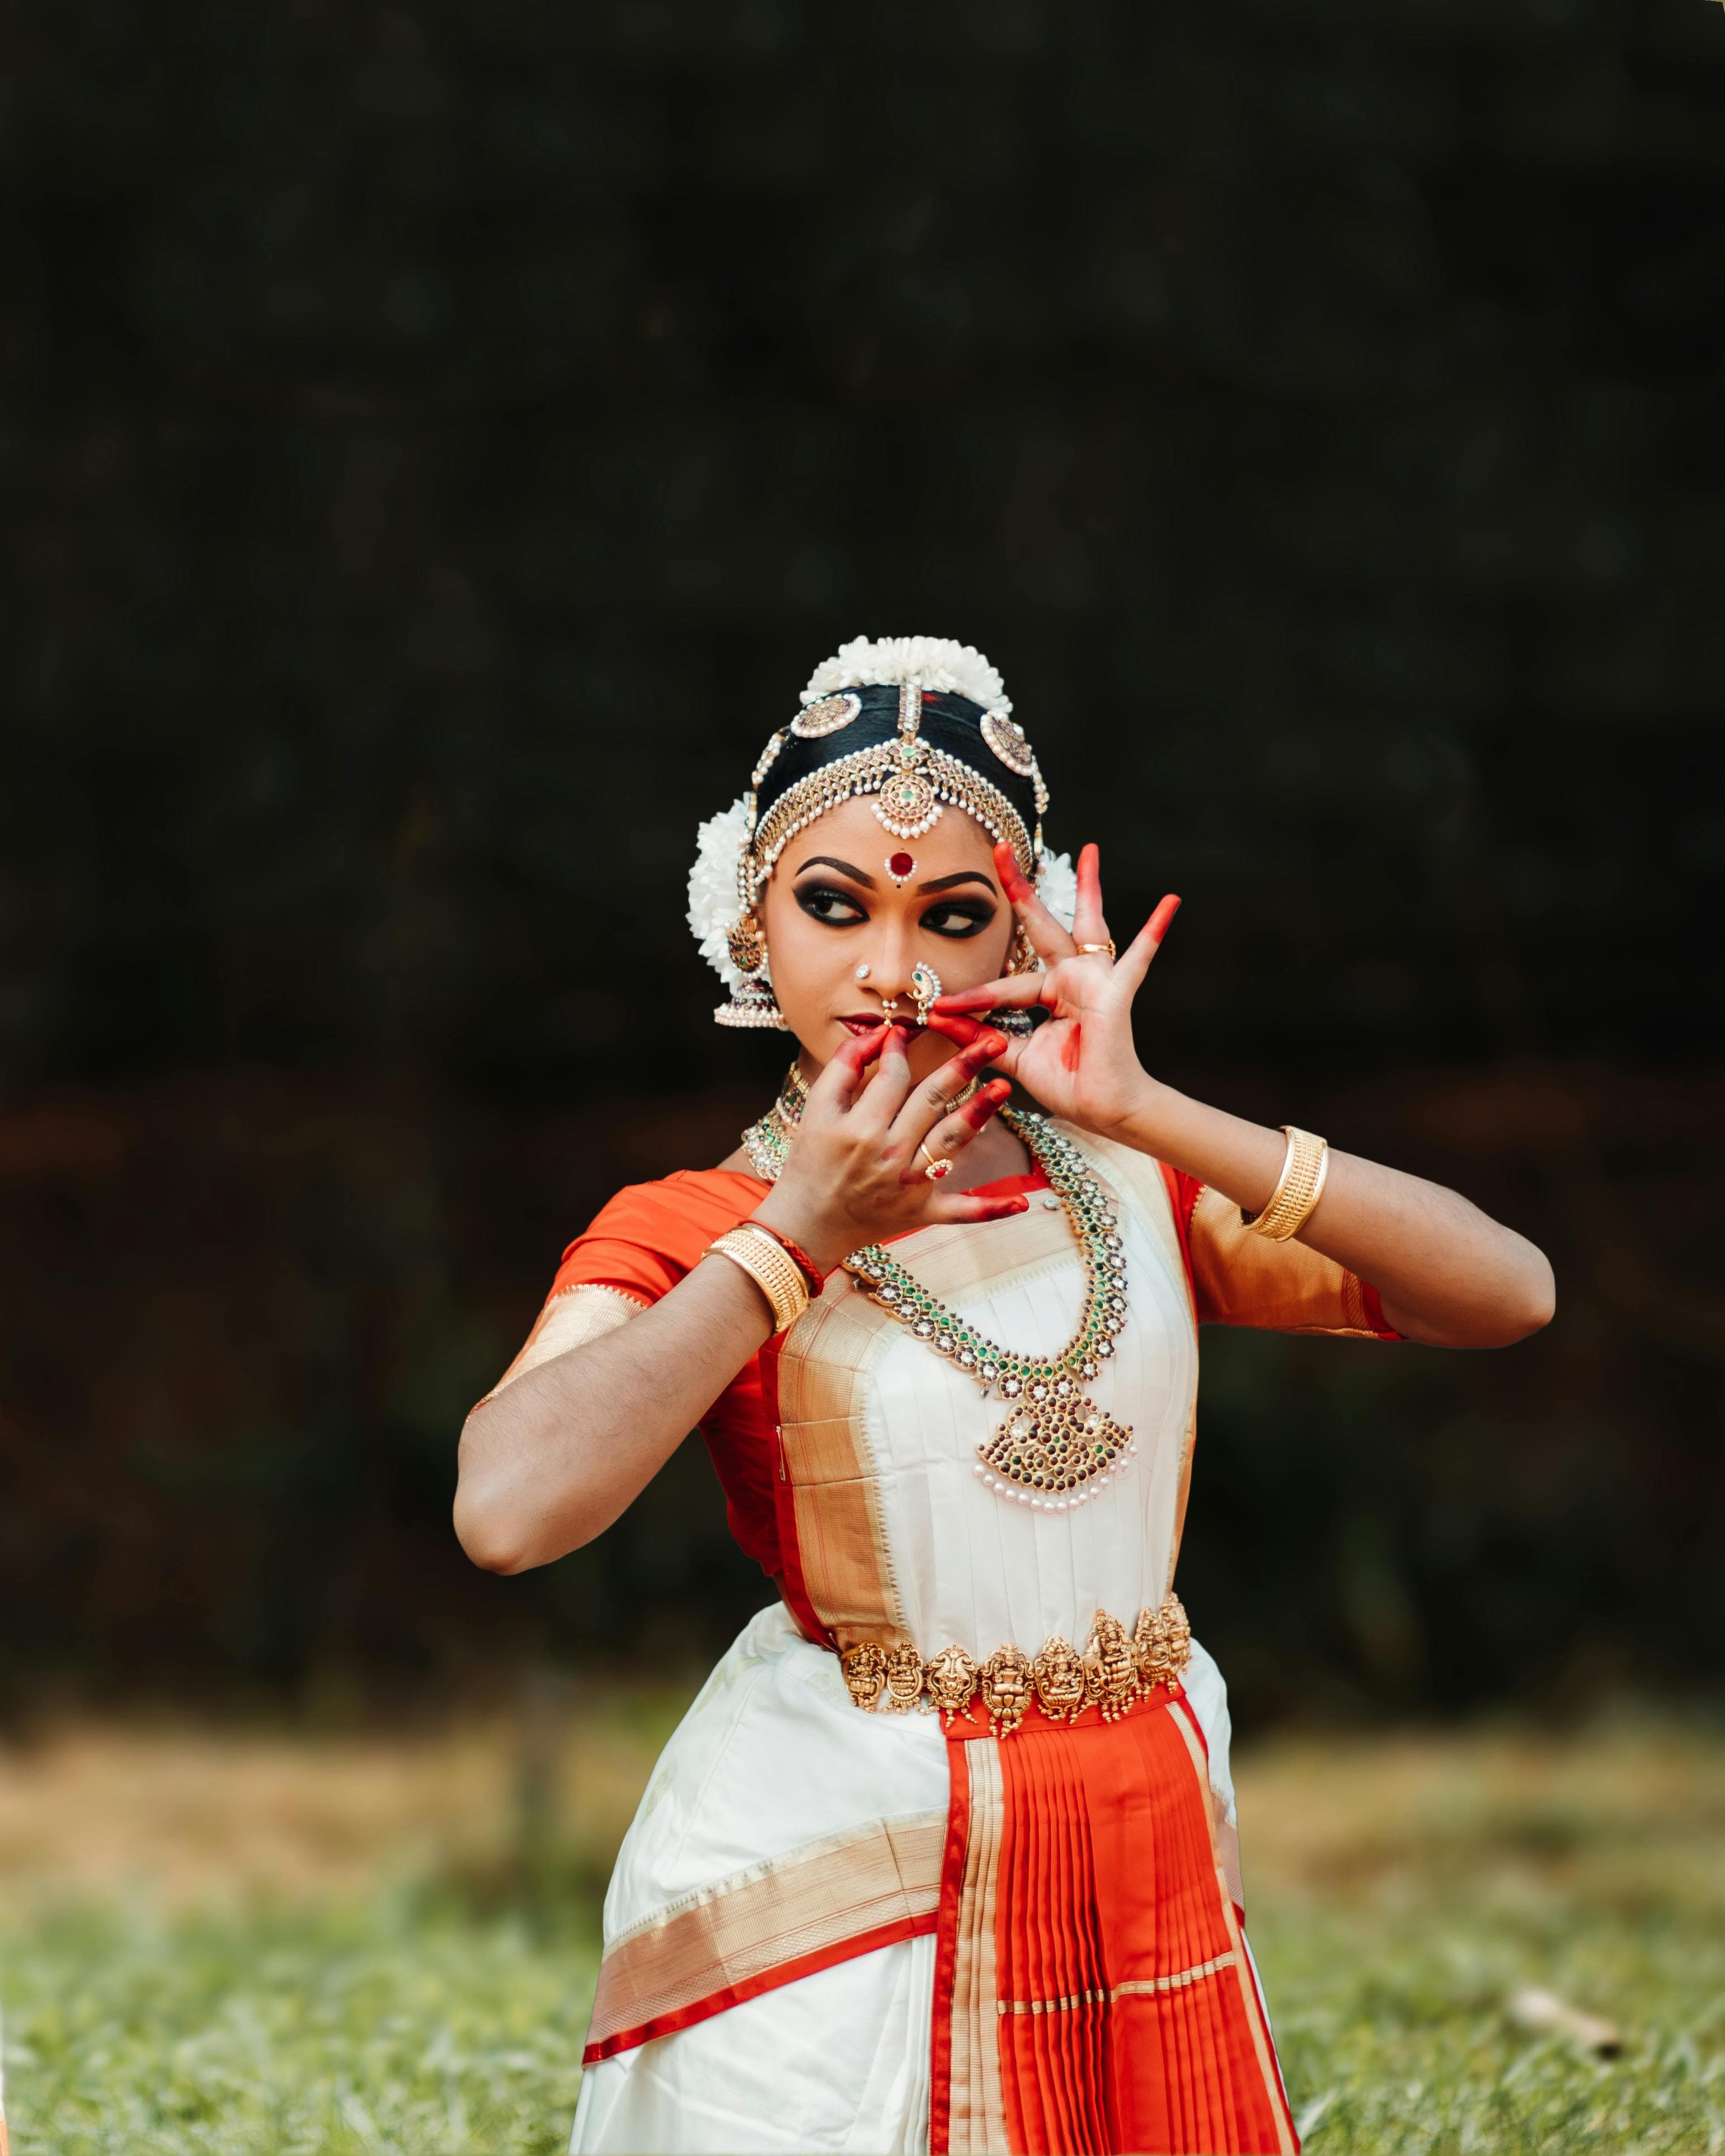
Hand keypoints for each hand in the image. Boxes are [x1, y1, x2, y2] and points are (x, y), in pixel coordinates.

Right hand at [752, 1024, 1026, 1271]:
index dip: (902, 1050)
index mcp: (861, 1129)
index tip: (908, 1032)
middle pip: (931, 1101)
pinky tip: (1022, 1201)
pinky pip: (962, 1211)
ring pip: (951, 1142)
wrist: (805, 1225)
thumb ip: (842, 1068)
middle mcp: (889, 1156)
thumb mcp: (815, 1111)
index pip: (894, 1078)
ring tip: (1004, 1086)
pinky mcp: (922, 1213)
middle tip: (991, 1040)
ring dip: (980, 1113)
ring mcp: (909, 1187)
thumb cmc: (808, 1164)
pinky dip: (991, 1209)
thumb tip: (877, 1036)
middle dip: (962, 1067)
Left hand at [929, 842, 1179, 1137]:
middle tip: (999, 850)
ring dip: (1088, 888)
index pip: (1003, 986)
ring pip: (1086, 927)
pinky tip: (1169, 902)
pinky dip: (1153, 931)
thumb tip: (939, 1021)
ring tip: (1088, 852)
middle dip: (1019, 890)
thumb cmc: (1069, 1084)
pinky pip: (1136, 959)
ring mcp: (1096, 982)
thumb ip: (982, 1038)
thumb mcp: (1015, 1057)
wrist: (1105, 1111)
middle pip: (1040, 927)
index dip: (970, 999)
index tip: (935, 1008)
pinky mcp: (1117, 993)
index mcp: (1048, 994)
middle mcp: (1071, 979)